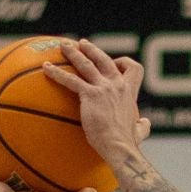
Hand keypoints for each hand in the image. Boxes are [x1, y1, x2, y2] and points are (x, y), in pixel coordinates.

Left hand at [43, 39, 152, 165]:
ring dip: (73, 53)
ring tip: (62, 45)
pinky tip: (45, 68)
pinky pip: (70, 80)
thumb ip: (142, 125)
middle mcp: (116, 84)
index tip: (114, 64)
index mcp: (128, 92)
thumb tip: (144, 123)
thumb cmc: (127, 143)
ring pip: (85, 64)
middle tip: (82, 44)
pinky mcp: (90, 95)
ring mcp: (103, 88)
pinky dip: (56, 73)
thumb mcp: (139, 131)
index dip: (123, 63)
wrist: (120, 147)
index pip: (133, 68)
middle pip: (104, 59)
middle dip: (92, 49)